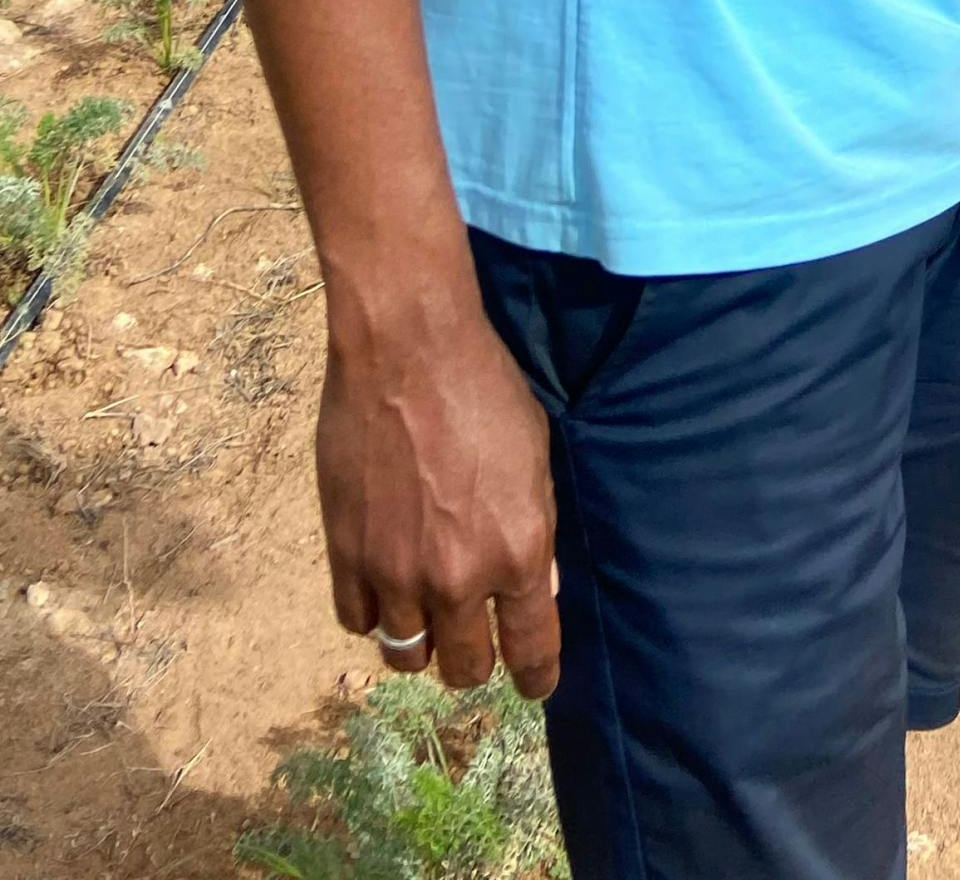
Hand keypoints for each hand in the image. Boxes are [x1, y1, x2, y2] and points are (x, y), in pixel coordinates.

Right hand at [318, 298, 559, 697]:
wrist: (406, 348)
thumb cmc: (483, 389)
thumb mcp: (535, 456)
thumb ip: (537, 528)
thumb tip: (537, 586)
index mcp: (518, 551)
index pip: (531, 650)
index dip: (535, 678)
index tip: (533, 686)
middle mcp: (458, 577)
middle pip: (464, 667)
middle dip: (474, 662)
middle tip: (473, 638)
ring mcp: (396, 571)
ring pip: (406, 656)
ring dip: (420, 643)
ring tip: (425, 617)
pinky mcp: (345, 554)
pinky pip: (357, 620)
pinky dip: (373, 612)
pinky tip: (383, 586)